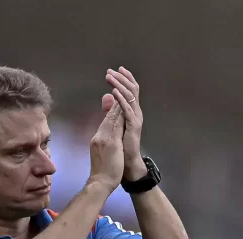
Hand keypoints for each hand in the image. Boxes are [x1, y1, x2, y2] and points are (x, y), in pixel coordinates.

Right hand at [88, 100, 125, 192]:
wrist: (100, 183)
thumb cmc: (102, 171)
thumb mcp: (102, 153)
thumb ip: (106, 140)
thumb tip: (108, 132)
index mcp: (98, 138)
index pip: (107, 119)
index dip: (113, 107)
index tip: (118, 96)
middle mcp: (100, 136)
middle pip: (109, 116)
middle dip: (115, 101)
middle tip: (119, 86)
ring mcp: (104, 139)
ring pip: (112, 118)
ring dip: (118, 104)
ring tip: (123, 92)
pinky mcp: (110, 143)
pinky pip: (116, 126)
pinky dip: (119, 115)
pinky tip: (124, 107)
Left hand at [103, 67, 146, 181]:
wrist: (127, 164)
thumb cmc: (121, 147)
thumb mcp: (114, 125)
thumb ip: (111, 111)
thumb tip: (107, 97)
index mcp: (130, 113)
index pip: (129, 91)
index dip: (124, 79)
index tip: (116, 70)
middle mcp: (135, 113)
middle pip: (131, 90)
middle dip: (121, 79)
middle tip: (112, 70)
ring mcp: (135, 119)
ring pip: (129, 97)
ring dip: (119, 85)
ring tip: (111, 77)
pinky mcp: (133, 126)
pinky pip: (127, 110)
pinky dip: (121, 99)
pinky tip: (114, 91)